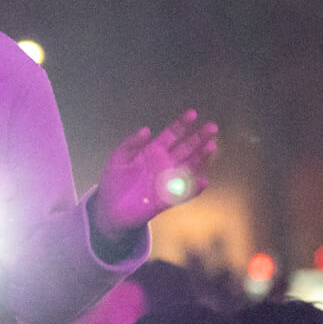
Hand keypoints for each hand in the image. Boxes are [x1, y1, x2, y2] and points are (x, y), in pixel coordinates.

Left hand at [91, 110, 218, 237]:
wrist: (110, 210)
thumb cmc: (114, 183)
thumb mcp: (118, 159)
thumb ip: (130, 144)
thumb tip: (146, 130)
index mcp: (153, 152)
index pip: (172, 135)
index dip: (182, 124)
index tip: (192, 114)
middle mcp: (164, 164)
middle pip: (186, 148)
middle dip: (199, 138)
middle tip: (212, 128)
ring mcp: (167, 181)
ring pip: (189, 167)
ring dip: (201, 158)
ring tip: (211, 147)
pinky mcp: (166, 199)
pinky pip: (184, 193)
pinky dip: (194, 189)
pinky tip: (203, 181)